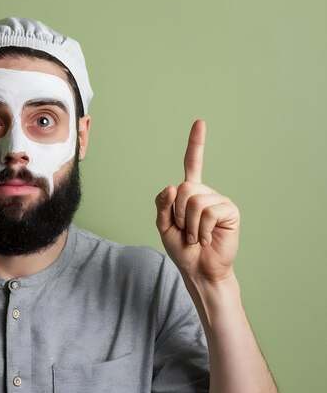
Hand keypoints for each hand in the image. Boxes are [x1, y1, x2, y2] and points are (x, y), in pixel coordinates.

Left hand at [154, 120, 239, 282]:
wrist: (198, 269)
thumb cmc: (182, 248)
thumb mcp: (163, 226)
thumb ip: (162, 205)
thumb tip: (172, 185)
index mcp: (189, 193)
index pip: (193, 164)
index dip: (196, 144)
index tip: (200, 123)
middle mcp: (205, 193)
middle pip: (184, 189)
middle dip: (177, 214)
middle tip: (185, 230)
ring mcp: (219, 201)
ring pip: (194, 201)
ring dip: (189, 225)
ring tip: (195, 236)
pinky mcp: (230, 211)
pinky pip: (208, 212)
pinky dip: (200, 230)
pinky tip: (205, 238)